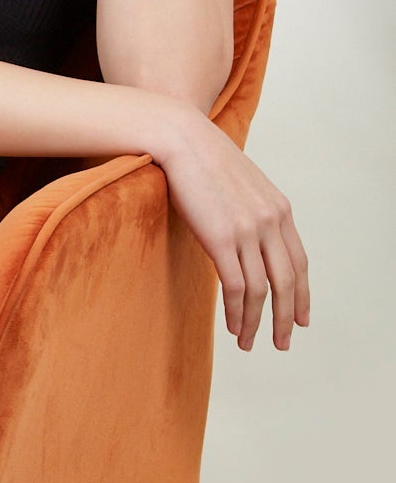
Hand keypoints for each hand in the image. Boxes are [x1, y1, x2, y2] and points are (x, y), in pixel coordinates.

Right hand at [155, 107, 310, 350]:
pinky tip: (232, 326)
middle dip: (286, 317)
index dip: (302, 294)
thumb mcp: (242, 185)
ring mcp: (248, 231)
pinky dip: (236, 311)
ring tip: (249, 343)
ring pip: (261, 290)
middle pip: (288, 282)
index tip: (301, 318)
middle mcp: (271, 222)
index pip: (299, 262)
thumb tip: (247, 236)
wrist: (181, 139)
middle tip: (283, 342)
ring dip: (256, 322)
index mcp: (280, 209)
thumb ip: (252, 211)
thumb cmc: (202, 160)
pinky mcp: (222, 239)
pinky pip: (235, 287)